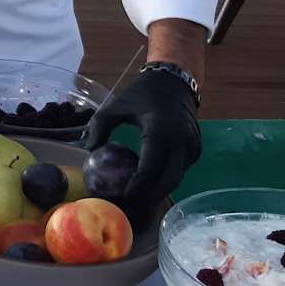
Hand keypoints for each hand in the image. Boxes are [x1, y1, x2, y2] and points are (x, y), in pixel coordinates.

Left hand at [85, 67, 199, 217]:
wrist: (175, 81)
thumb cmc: (144, 92)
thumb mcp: (117, 104)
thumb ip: (100, 125)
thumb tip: (89, 149)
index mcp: (161, 130)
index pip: (151, 168)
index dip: (137, 187)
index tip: (122, 197)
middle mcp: (181, 142)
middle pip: (167, 181)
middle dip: (148, 197)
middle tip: (128, 204)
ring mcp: (192, 147)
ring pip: (175, 179)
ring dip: (157, 191)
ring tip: (136, 197)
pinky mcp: (195, 150)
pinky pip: (180, 170)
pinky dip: (165, 179)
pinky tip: (148, 183)